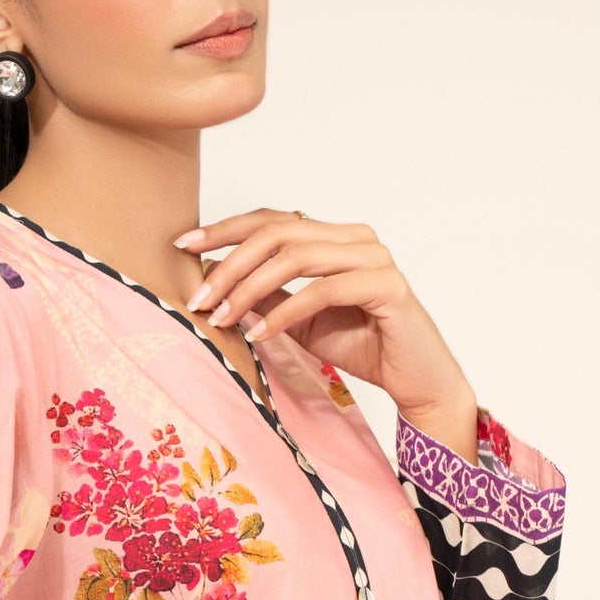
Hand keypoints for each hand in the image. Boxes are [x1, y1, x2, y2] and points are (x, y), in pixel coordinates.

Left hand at [176, 208, 477, 458]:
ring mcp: (374, 258)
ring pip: (296, 256)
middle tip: (199, 296)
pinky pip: (322, 290)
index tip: (184, 245)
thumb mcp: (298, 320)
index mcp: (334, 236)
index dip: (225, 228)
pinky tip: (257, 334)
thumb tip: (215, 283)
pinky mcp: (386, 285)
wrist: (415, 380)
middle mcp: (356, 238)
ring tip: (220, 317)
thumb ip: (266, 297)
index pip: (272, 220)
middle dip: (229, 263)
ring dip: (249, 288)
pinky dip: (283, 313)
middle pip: (278, 233)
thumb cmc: (361, 345)